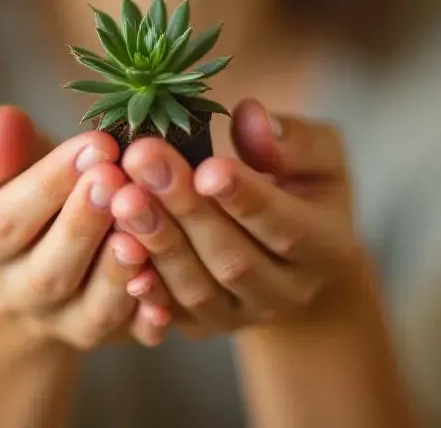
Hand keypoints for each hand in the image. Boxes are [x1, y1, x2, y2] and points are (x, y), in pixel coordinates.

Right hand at [0, 105, 172, 349]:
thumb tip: (3, 130)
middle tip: (117, 179)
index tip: (95, 145)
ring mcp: (58, 321)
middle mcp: (13, 294)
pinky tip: (164, 283)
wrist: (27, 239)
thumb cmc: (8, 179)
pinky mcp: (101, 331)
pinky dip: (147, 314)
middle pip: (48, 273)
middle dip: (86, 224)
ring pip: (89, 310)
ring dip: (118, 271)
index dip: (52, 183)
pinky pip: (126, 333)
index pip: (8, 221)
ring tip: (141, 230)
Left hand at [111, 99, 358, 338]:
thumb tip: (250, 117)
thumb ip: (293, 140)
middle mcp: (286, 292)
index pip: (284, 226)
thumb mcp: (321, 155)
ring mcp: (241, 315)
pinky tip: (115, 244)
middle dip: (183, 208)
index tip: (207, 167)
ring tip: (122, 194)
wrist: (297, 256)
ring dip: (155, 240)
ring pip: (195, 287)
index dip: (245, 198)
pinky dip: (141, 282)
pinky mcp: (201, 324)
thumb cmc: (305, 185)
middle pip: (231, 258)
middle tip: (143, 159)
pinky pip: (167, 311)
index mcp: (325, 247)